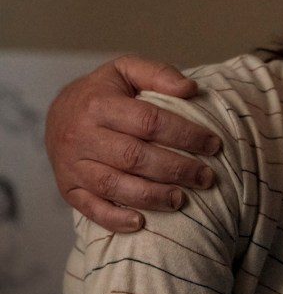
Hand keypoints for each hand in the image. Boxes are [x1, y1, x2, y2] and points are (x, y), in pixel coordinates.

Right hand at [45, 54, 221, 232]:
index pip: (150, 122)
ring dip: (152, 196)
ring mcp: (72, 165)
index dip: (185, 135)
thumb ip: (159, 74)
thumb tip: (191, 89)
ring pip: (114, 185)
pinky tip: (141, 223)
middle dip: (176, 169)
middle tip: (206, 177)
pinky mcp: (68, 188)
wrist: (58, 112)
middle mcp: (82, 136)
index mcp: (99, 104)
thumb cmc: (104, 91)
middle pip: (135, 157)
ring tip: (182, 200)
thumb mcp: (127, 70)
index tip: (214, 145)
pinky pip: (89, 208)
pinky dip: (115, 219)